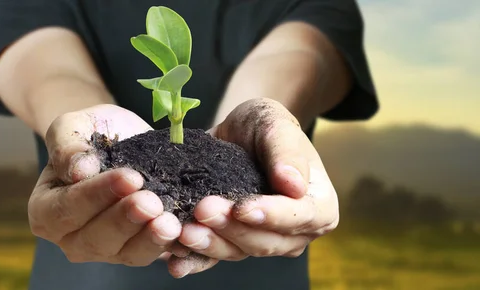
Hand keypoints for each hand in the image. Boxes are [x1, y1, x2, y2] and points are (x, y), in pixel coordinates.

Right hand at [28, 104, 181, 265]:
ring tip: (171, 222)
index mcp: (46, 210)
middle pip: (95, 239)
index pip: (67, 208)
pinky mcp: (136, 250)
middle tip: (151, 201)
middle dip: (125, 220)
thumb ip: (66, 146)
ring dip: (150, 239)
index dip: (97, 195)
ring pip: (127, 254)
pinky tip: (186, 230)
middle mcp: (72, 238)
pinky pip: (153, 254)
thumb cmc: (89, 134)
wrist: (119, 139)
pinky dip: (171, 245)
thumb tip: (79, 171)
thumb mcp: (71, 127)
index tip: (129, 177)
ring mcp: (106, 250)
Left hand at [169, 98, 338, 276]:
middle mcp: (293, 231)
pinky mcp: (231, 243)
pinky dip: (195, 261)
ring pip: (238, 251)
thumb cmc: (265, 126)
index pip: (299, 217)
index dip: (271, 215)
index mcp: (318, 205)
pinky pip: (214, 258)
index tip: (242, 207)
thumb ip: (287, 153)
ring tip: (185, 231)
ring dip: (210, 244)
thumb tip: (294, 185)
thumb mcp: (276, 124)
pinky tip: (176, 263)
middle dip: (232, 228)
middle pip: (266, 240)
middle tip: (203, 210)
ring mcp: (261, 240)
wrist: (239, 133)